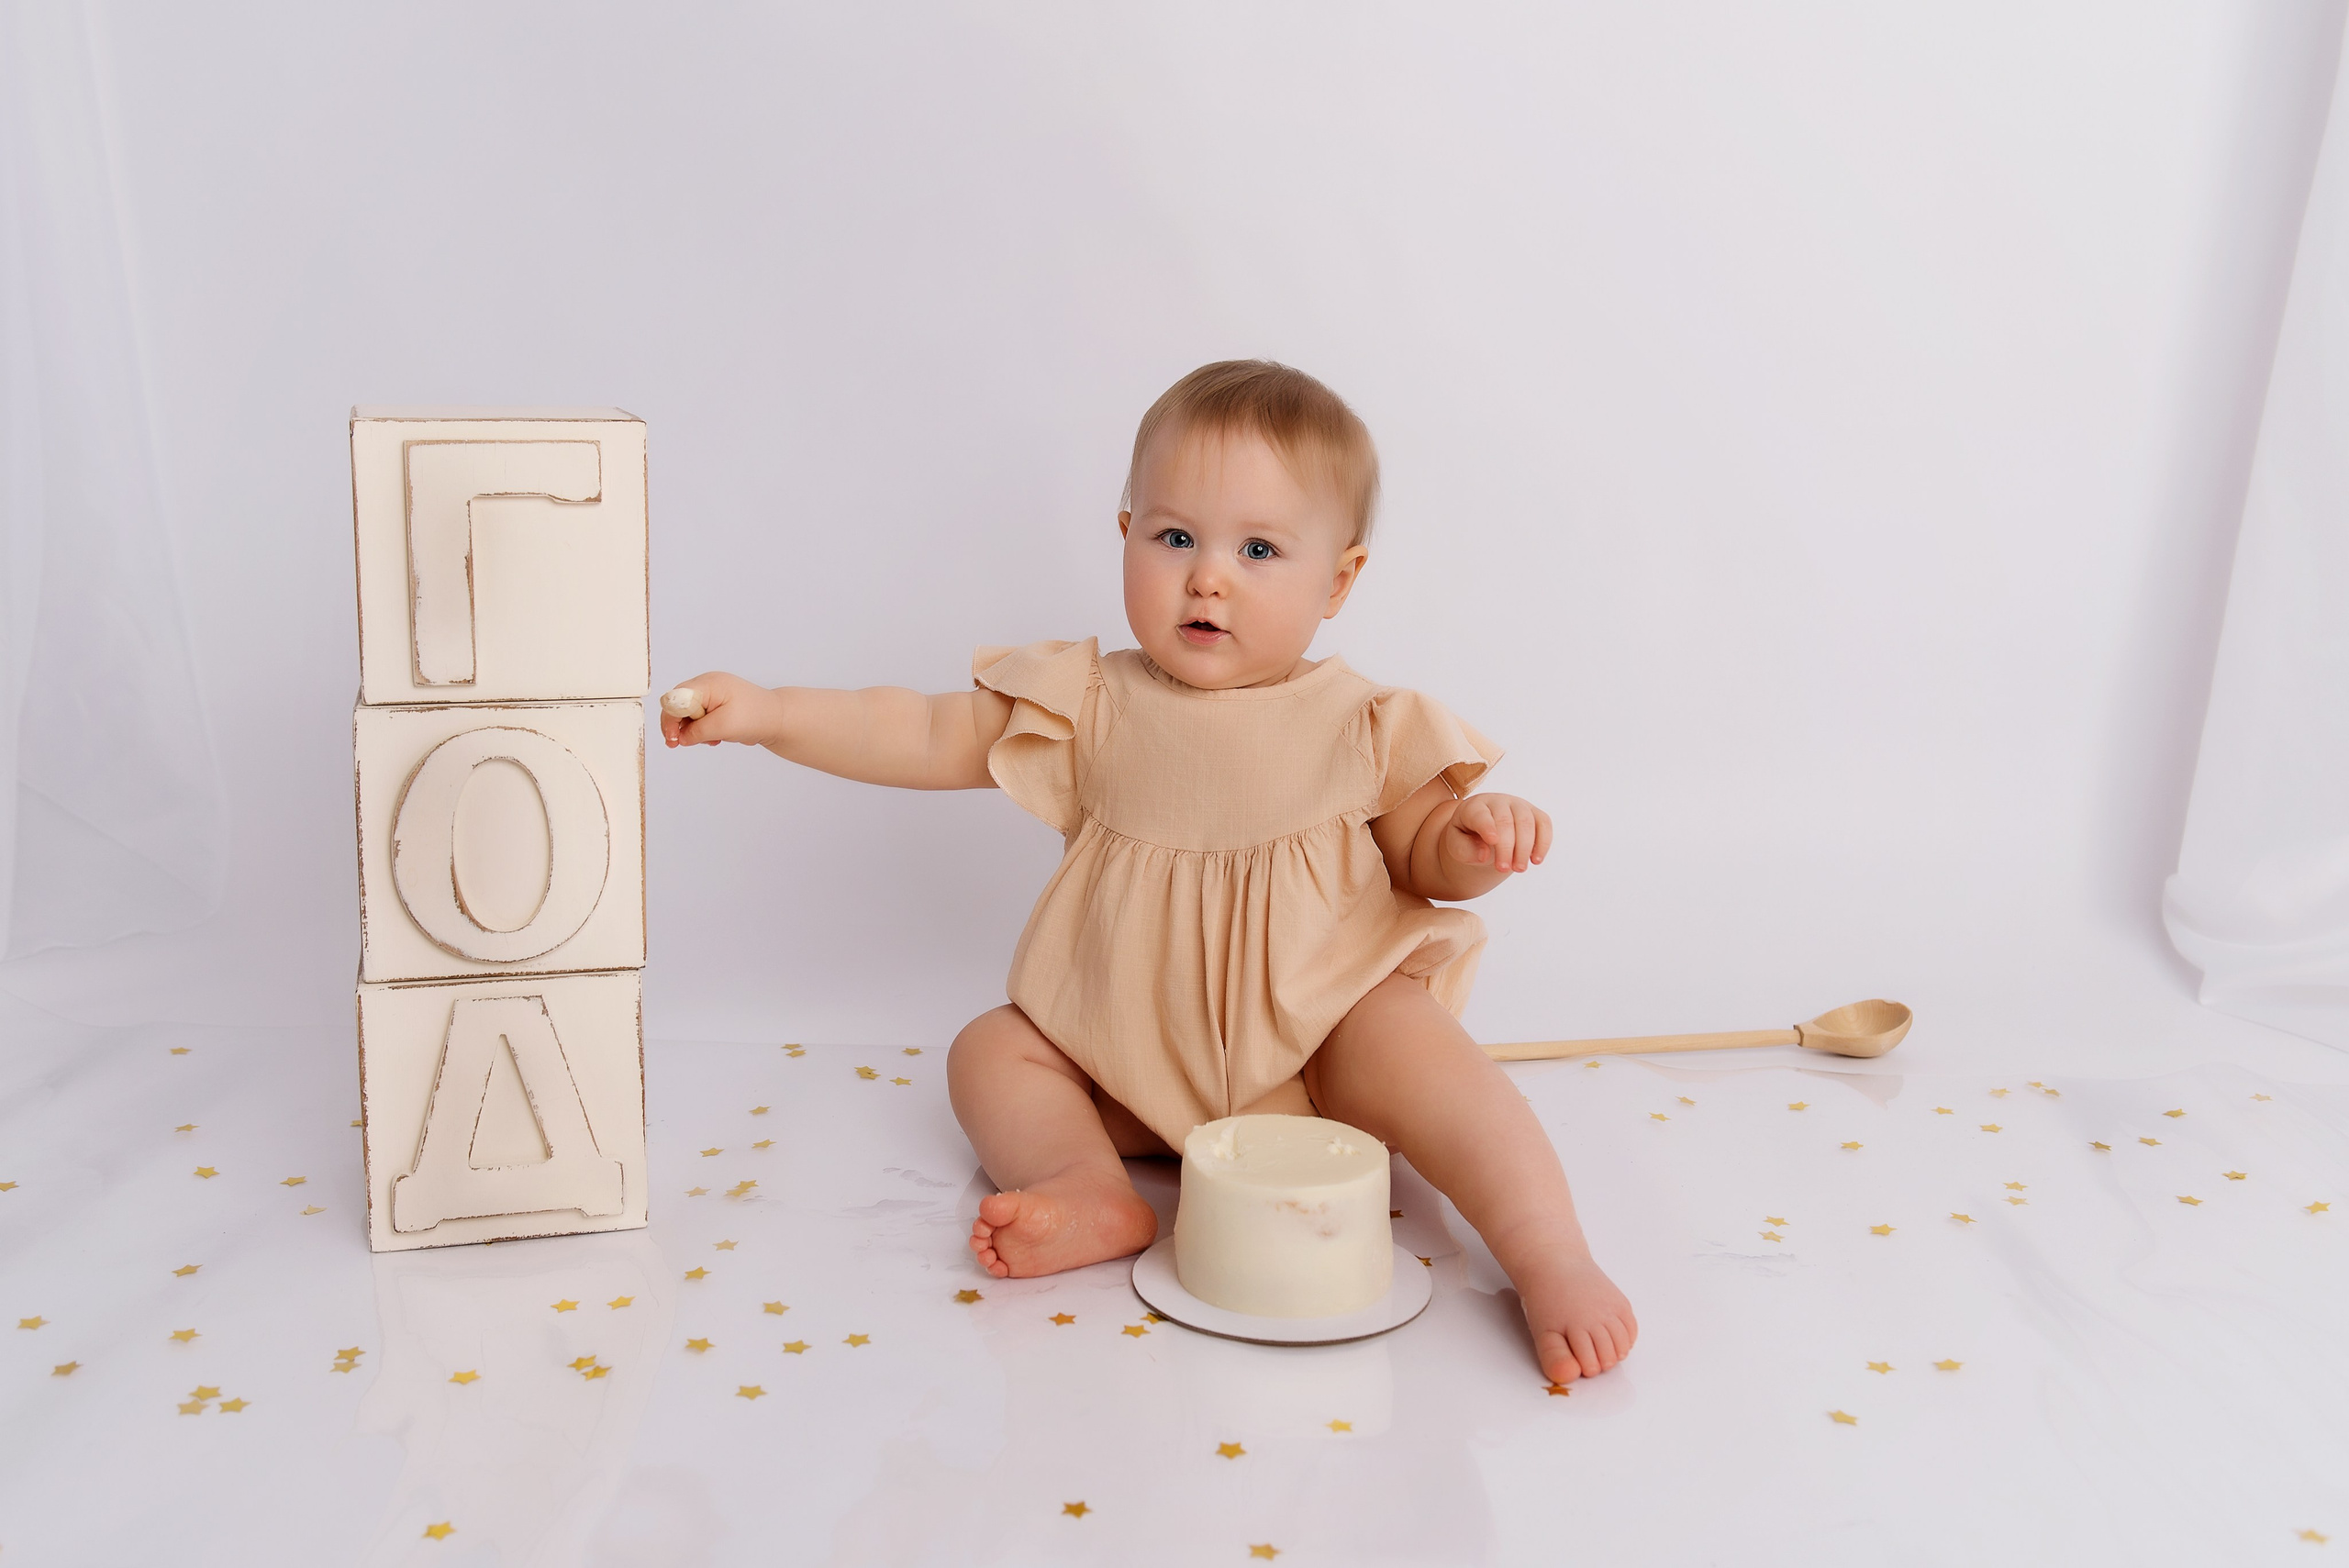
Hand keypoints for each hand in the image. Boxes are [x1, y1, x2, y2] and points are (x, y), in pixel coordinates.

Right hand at [658, 671, 780, 748]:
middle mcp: (707, 685)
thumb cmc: (755, 718)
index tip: (672, 739)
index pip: (675, 698)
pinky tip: (716, 738)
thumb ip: (696, 732)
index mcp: (708, 684)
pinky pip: (700, 716)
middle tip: (679, 744)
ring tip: (712, 740)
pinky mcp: (717, 703)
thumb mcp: (722, 727)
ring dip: (694, 730)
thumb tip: (680, 738)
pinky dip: (704, 729)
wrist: (778, 719)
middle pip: (679, 705)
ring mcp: (712, 693)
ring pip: (689, 713)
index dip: (670, 719)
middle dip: (679, 726)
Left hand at [1442, 792, 1551, 875]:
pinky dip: (1543, 842)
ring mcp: (1518, 805)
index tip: (1492, 841)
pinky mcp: (1534, 813)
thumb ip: (1464, 849)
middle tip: (1504, 869)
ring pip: (1526, 821)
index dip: (1487, 826)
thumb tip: (1483, 854)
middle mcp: (1497, 801)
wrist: (1484, 835)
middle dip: (1506, 847)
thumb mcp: (1456, 846)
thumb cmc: (1468, 839)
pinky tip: (1536, 860)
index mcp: (1474, 807)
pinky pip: (1544, 823)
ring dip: (1525, 847)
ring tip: (1519, 869)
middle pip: (1505, 821)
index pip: (1481, 814)